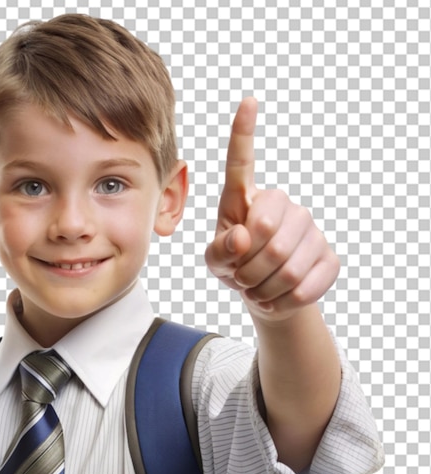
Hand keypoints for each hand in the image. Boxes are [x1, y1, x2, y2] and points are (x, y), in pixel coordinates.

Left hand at [205, 97, 339, 321]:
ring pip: (286, 263)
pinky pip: (305, 285)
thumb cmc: (235, 267)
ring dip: (262, 287)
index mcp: (245, 200)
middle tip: (241, 276)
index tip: (247, 100)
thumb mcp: (215, 261)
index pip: (242, 164)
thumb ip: (218, 250)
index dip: (243, 134)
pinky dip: (282, 301)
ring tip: (256, 288)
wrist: (265, 294)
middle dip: (245, 266)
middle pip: (264, 232)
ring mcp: (309, 229)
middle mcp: (282, 206)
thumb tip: (244, 237)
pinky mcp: (329, 256)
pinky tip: (276, 297)